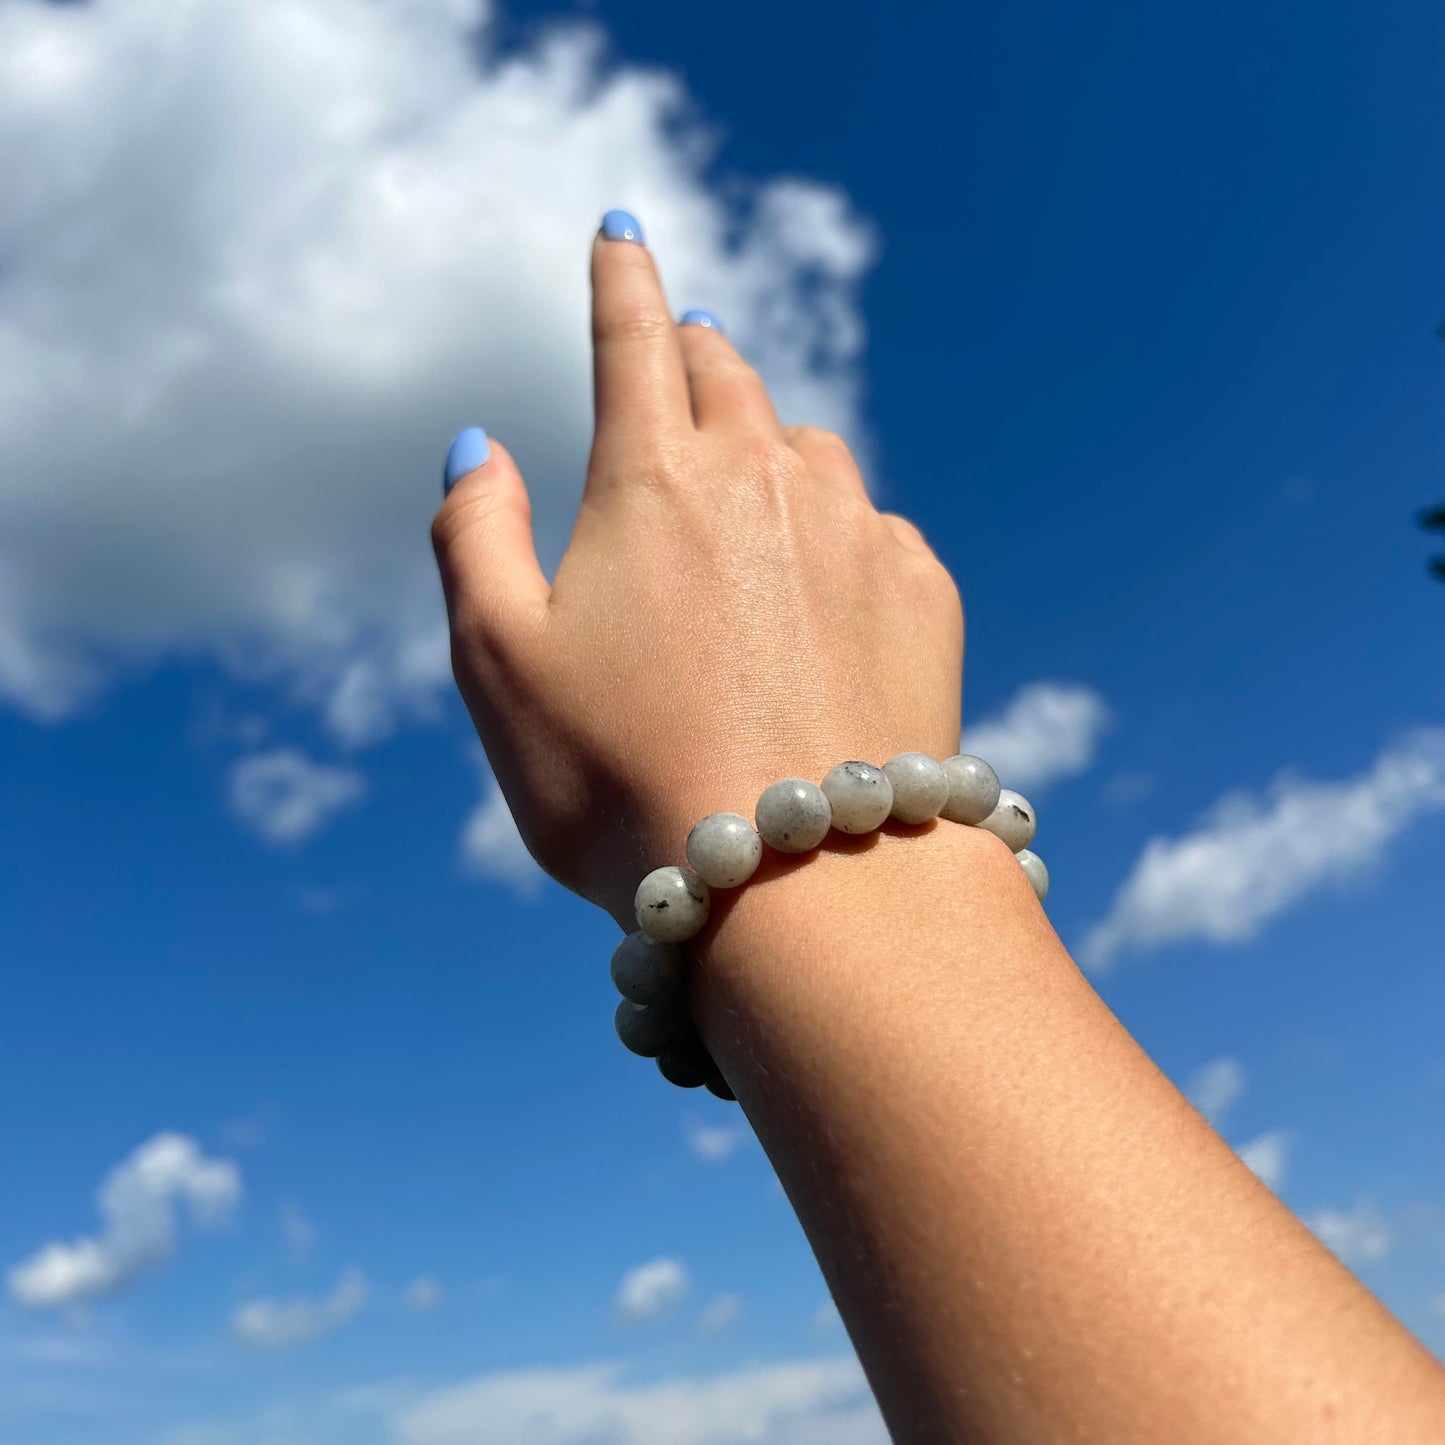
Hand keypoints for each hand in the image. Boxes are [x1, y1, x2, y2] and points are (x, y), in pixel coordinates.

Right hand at [431, 215, 964, 929]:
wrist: (805, 881)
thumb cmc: (624, 779)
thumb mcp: (497, 662)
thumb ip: (471, 533)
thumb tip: (478, 441)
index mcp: (653, 479)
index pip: (632, 336)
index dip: (618, 276)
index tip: (619, 228)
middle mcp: (767, 479)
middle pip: (730, 373)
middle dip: (694, 350)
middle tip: (680, 348)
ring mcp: (860, 532)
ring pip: (811, 448)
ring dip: (771, 444)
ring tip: (750, 484)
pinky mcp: (926, 595)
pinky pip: (878, 529)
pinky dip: (842, 534)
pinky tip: (826, 590)